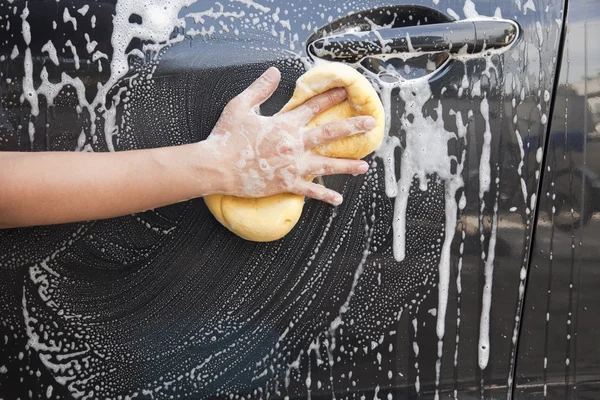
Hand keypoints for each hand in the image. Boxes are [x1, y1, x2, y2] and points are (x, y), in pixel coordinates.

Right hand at [202, 67, 374, 205]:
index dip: (330, 98)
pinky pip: (310, 191)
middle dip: (352, 127)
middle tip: (370, 123)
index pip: (312, 107)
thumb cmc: (226, 136)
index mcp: (284, 124)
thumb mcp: (240, 106)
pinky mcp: (286, 183)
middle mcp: (294, 144)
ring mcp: (292, 165)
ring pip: (326, 165)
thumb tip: (275, 71)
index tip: (345, 93)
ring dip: (347, 165)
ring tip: (365, 166)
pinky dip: (325, 196)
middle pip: (329, 133)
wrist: (217, 166)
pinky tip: (338, 199)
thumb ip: (260, 88)